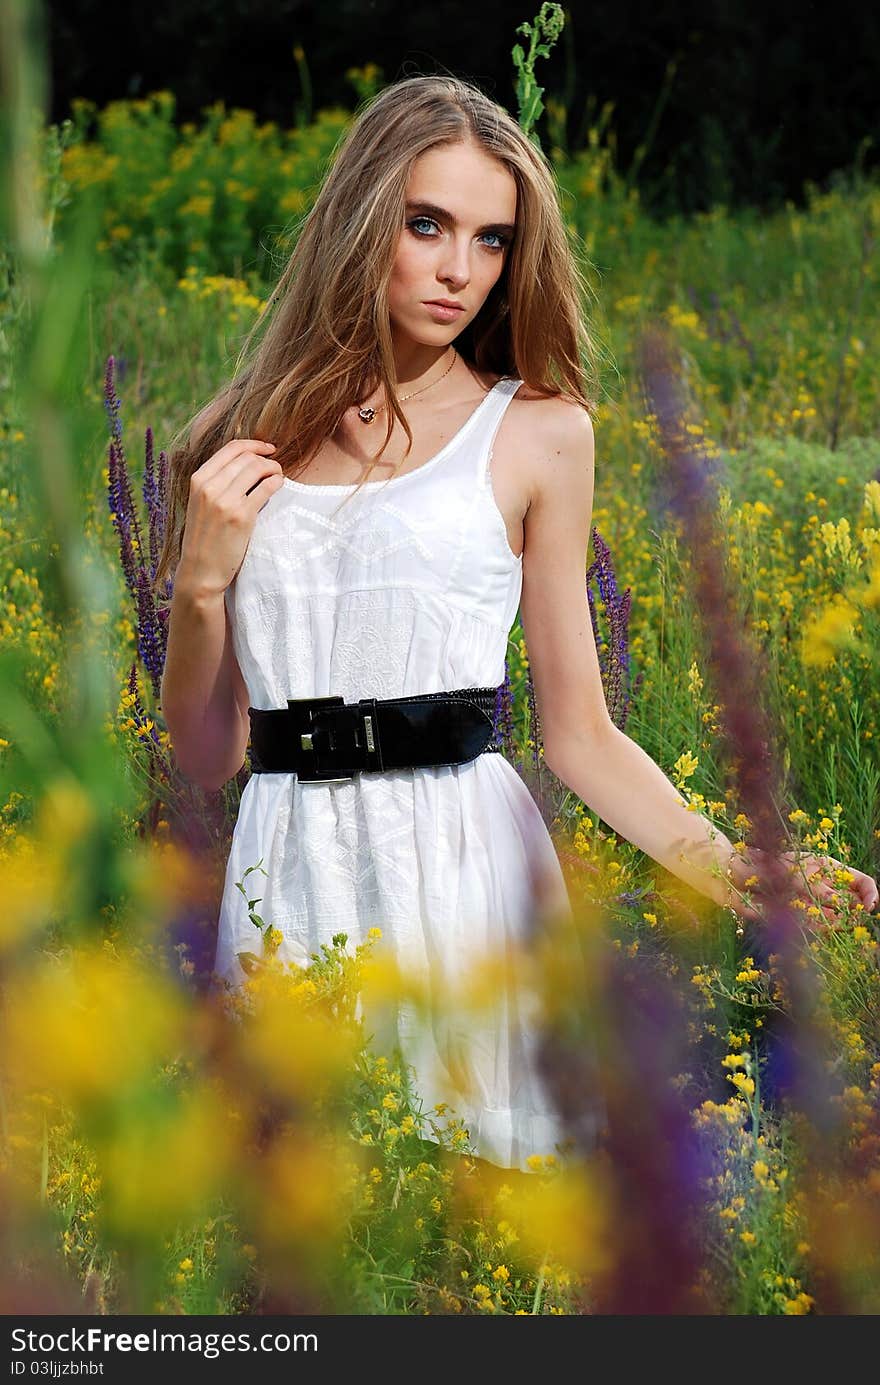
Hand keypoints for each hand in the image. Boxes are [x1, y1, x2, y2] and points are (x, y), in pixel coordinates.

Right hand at [177, 438, 282, 597]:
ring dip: (274, 468)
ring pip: (258, 468)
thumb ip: (216, 482)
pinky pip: (266, 488)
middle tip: (276, 467)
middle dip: (266, 458)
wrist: (200, 570)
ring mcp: (225, 501)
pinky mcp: (242, 516)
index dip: (254, 444)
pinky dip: (277, 482)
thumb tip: (245, 462)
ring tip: (279, 476)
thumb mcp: (200, 503)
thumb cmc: (204, 537)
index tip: (268, 448)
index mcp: (198, 479)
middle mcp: (210, 487)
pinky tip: (280, 485)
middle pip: (247, 457)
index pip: (231, 448)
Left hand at [727, 845, 878, 923]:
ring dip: (832, 923)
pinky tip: (806, 924)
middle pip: (852, 904)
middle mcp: (824, 888)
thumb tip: (839, 901)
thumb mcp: (790, 871)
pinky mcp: (798, 918)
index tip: (869, 907)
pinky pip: (815, 928)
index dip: (870, 893)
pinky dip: (814, 928)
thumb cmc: (760, 865)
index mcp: (827, 869)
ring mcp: (813, 904)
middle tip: (846, 919)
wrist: (731, 877)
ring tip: (818, 918)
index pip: (861, 881)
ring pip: (835, 920)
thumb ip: (814, 886)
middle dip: (854, 914)